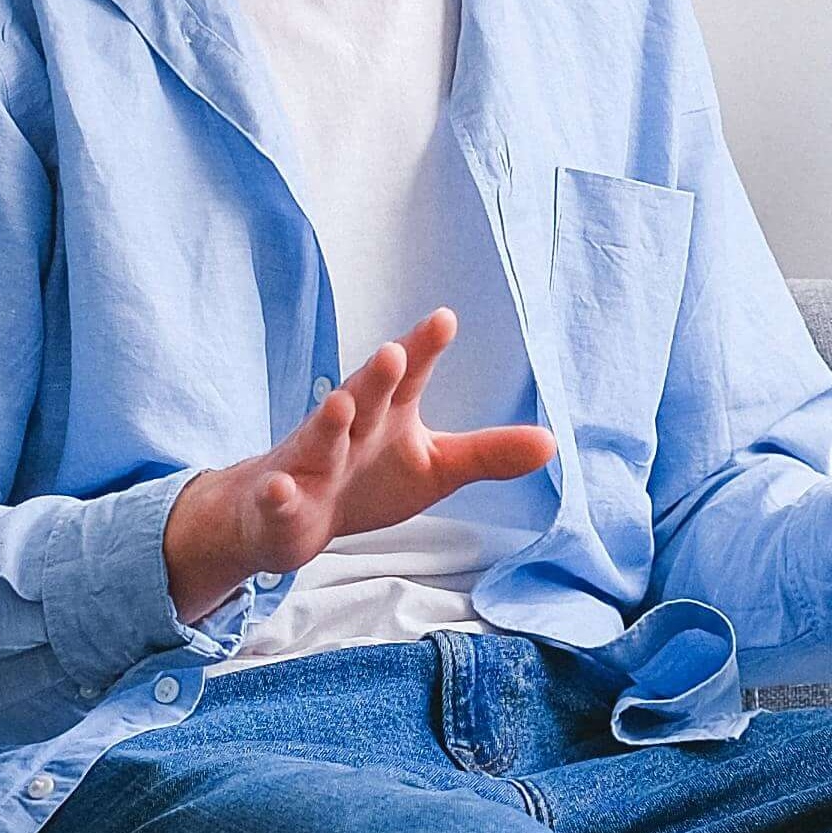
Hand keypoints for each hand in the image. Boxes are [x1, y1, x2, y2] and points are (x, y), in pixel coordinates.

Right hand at [163, 308, 557, 623]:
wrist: (289, 514)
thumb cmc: (367, 477)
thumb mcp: (435, 467)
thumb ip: (487, 453)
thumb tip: (553, 443)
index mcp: (385, 413)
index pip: (409, 377)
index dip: (425, 348)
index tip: (445, 318)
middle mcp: (347, 427)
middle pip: (364, 396)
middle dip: (378, 376)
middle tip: (395, 352)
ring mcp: (311, 462)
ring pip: (319, 440)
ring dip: (327, 421)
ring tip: (339, 401)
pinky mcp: (282, 500)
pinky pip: (278, 496)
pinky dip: (278, 493)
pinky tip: (280, 488)